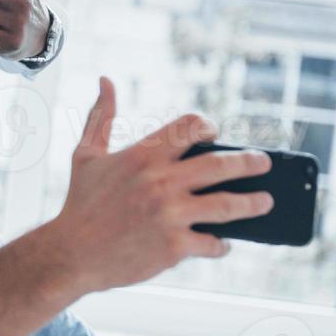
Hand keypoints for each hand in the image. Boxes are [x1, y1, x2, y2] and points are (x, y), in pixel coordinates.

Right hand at [46, 78, 274, 294]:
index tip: (215, 135)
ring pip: (228, 204)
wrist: (70, 255)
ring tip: (265, 201)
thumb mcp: (86, 155)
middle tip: (264, 163)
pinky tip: (224, 242)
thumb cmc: (80, 204)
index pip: (191, 126)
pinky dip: (222, 243)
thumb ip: (101, 116)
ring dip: (253, 203)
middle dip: (251, 162)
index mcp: (143, 155)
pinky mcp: (174, 246)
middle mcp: (161, 181)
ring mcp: (170, 215)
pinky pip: (212, 242)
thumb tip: (106, 81)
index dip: (209, 127)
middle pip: (222, 164)